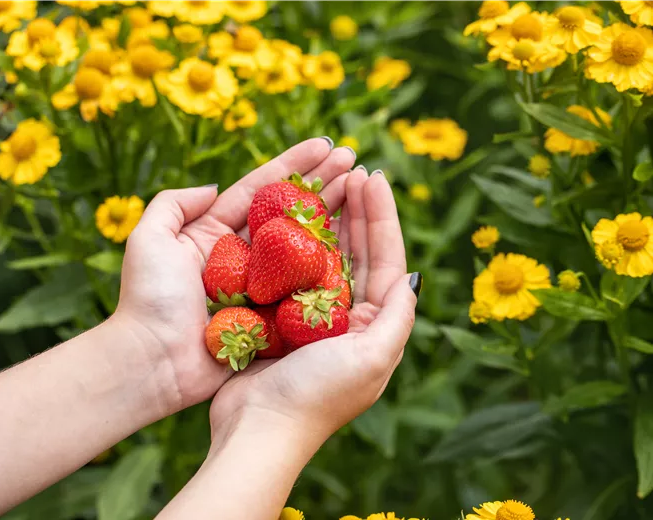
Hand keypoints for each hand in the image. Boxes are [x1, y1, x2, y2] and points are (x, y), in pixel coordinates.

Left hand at [113, 138, 355, 413]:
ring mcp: (260, 286)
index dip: (295, 165)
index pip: (261, 190)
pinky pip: (305, 287)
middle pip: (289, 213)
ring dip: (334, 218)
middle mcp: (242, 256)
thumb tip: (213, 187)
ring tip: (363, 191)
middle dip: (323, 185)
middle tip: (355, 161)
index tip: (326, 145)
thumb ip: (174, 204)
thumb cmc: (148, 300)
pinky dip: (329, 267)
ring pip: (303, 245)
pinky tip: (356, 246)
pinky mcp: (272, 315)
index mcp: (213, 233)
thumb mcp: (149, 239)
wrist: (152, 362)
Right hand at [209, 166, 418, 446]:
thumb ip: (397, 317)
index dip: (382, 218)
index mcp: (374, 326)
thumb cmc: (316, 396)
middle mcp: (348, 319)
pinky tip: (289, 216)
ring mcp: (311, 318)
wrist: (257, 430)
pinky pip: (289, 271)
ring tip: (328, 183)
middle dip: (358, 211)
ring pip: (325, 257)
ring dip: (329, 221)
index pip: (386, 260)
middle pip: (358, 253)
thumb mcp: (371, 358)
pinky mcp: (279, 319)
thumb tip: (413, 276)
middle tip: (352, 170)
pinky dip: (292, 243)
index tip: (374, 177)